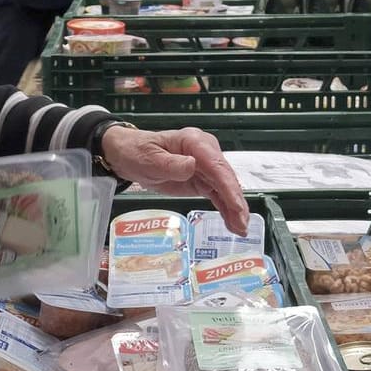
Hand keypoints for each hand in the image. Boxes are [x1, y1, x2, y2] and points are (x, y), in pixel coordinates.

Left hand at [100, 126, 249, 235]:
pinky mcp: (202, 180)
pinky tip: (233, 223)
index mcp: (194, 142)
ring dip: (234, 209)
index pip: (217, 166)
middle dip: (236, 202)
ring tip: (240, 229)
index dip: (228, 187)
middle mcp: (205, 152)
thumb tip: (192, 166)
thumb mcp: (149, 158)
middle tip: (242, 224)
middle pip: (226, 178)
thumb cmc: (137, 152)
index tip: (236, 205)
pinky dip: (226, 209)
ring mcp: (205, 166)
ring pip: (226, 188)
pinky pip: (218, 194)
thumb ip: (170, 164)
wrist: (128, 155)